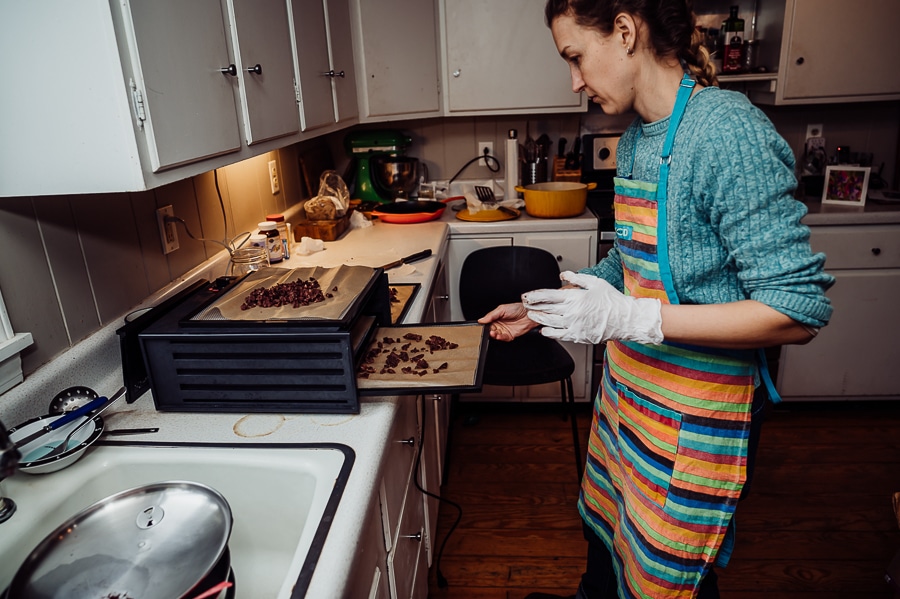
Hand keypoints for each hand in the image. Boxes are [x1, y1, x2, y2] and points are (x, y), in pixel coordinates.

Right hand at [477, 302, 539, 341]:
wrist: (528, 314)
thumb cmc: (517, 308)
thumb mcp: (501, 309)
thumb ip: (491, 315)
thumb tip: (481, 320)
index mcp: (496, 317)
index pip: (488, 323)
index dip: (485, 325)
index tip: (482, 326)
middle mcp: (500, 324)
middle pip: (491, 330)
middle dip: (489, 331)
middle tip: (488, 330)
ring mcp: (505, 330)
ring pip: (496, 335)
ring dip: (494, 335)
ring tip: (493, 333)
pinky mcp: (510, 335)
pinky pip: (503, 338)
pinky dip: (500, 338)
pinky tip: (498, 335)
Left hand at [522, 271, 663, 344]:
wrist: (624, 319)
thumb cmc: (612, 301)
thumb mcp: (595, 282)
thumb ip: (576, 278)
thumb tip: (563, 275)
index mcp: (574, 297)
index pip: (548, 295)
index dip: (534, 296)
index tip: (526, 296)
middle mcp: (571, 312)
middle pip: (546, 309)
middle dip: (533, 307)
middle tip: (526, 305)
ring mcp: (573, 325)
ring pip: (549, 322)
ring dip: (538, 319)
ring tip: (532, 316)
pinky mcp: (577, 336)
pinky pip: (558, 335)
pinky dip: (548, 333)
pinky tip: (544, 330)